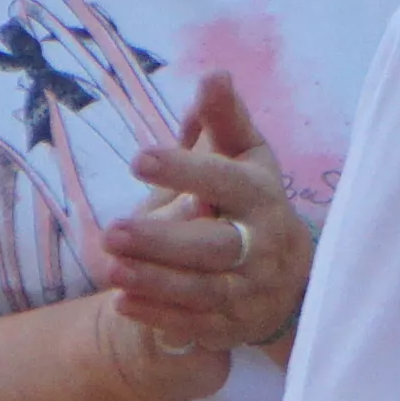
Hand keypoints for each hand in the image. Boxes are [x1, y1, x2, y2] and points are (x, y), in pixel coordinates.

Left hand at [100, 73, 311, 360]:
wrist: (289, 277)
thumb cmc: (251, 204)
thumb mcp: (246, 158)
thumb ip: (225, 120)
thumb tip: (215, 74)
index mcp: (262, 198)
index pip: (227, 183)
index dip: (187, 171)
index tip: (139, 158)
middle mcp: (262, 246)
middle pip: (216, 246)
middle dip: (164, 241)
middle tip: (111, 230)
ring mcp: (250, 290)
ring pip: (204, 290)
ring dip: (156, 281)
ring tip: (110, 269)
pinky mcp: (233, 325)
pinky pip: (196, 324)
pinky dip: (160, 316)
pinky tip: (122, 303)